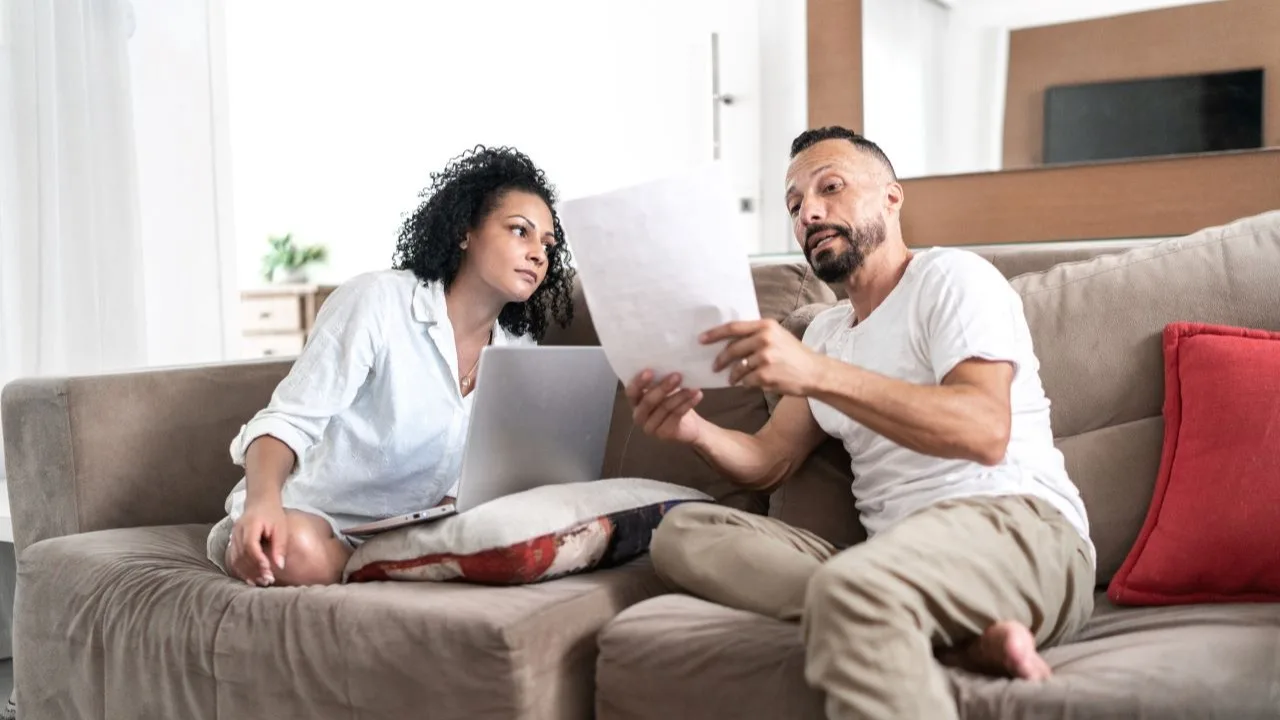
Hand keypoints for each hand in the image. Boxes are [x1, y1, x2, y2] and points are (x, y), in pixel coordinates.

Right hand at [227, 500, 288, 586]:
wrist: (260, 501)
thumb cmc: (273, 513)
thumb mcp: (281, 527)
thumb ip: (280, 546)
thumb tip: (280, 566)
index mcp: (250, 524)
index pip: (250, 545)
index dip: (258, 560)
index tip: (268, 571)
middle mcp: (238, 531)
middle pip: (242, 555)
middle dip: (254, 570)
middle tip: (267, 581)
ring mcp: (233, 536)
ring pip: (236, 559)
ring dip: (247, 572)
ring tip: (261, 582)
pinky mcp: (233, 542)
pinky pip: (233, 559)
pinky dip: (241, 570)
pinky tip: (251, 579)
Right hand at [624, 370, 705, 444]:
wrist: (689, 426)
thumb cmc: (673, 402)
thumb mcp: (665, 389)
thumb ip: (661, 379)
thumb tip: (669, 361)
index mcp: (635, 402)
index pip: (631, 392)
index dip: (639, 382)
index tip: (650, 371)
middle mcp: (638, 415)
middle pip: (648, 401)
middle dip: (663, 387)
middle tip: (678, 376)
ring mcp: (649, 427)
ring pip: (664, 408)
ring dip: (680, 395)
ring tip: (693, 386)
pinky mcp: (663, 434)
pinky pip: (675, 416)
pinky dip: (687, 404)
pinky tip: (697, 395)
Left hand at [703, 319, 826, 396]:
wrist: (813, 372)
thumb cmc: (793, 354)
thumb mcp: (777, 335)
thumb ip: (756, 334)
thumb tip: (728, 339)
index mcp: (765, 326)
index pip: (733, 328)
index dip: (714, 334)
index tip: (701, 339)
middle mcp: (764, 339)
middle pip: (732, 349)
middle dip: (720, 360)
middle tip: (714, 367)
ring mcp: (765, 358)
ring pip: (738, 368)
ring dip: (733, 376)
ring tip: (732, 379)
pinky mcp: (765, 375)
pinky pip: (746, 381)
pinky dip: (745, 384)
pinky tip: (752, 383)